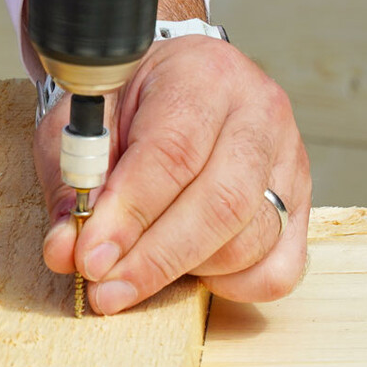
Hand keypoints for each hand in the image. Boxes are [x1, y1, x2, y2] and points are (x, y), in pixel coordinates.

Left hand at [36, 36, 310, 312]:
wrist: (174, 82)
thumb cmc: (125, 104)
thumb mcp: (79, 126)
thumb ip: (71, 185)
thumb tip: (65, 251)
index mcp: (202, 75)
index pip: (172, 154)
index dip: (130, 215)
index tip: (90, 258)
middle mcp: (259, 113)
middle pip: (222, 204)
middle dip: (156, 260)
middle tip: (105, 290)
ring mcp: (289, 160)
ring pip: (251, 241)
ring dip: (186, 272)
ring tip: (136, 269)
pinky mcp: (300, 204)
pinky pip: (278, 268)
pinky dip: (233, 284)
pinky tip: (192, 269)